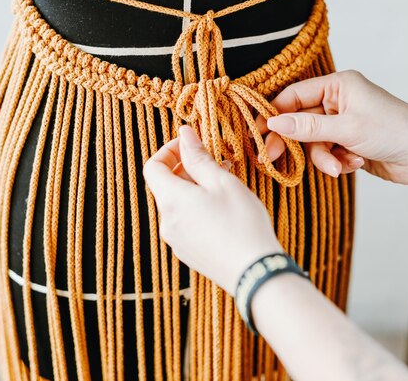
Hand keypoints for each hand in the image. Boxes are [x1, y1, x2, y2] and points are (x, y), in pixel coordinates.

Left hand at [143, 126, 282, 294]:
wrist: (255, 273)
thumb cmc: (241, 223)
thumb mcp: (222, 182)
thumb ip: (199, 157)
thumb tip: (184, 134)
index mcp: (171, 200)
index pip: (152, 167)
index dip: (169, 151)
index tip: (191, 145)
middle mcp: (166, 222)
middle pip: (165, 186)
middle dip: (186, 169)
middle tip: (216, 163)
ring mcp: (176, 241)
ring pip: (177, 205)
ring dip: (194, 189)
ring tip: (224, 186)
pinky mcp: (188, 253)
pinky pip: (185, 223)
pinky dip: (197, 209)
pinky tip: (223, 210)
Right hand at [259, 70, 407, 185]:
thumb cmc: (395, 131)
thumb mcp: (347, 128)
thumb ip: (307, 127)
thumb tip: (273, 124)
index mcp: (338, 85)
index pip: (293, 95)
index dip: (273, 113)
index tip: (256, 132)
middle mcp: (338, 101)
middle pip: (299, 121)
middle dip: (293, 141)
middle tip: (272, 158)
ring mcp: (343, 124)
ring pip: (313, 142)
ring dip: (324, 157)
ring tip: (339, 167)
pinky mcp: (348, 144)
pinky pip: (327, 154)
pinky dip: (336, 162)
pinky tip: (352, 166)